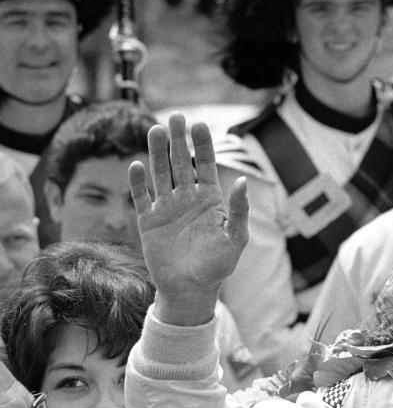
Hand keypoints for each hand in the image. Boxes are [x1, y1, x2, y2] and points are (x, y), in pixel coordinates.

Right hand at [129, 114, 248, 325]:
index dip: (203, 145)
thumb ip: (239, 210)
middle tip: (175, 117)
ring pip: (161, 174)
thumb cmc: (218, 266)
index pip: (206, 165)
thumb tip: (241, 180)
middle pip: (182, 163)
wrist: (191, 290)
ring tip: (155, 130)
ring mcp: (167, 208)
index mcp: (211, 200)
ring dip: (158, 153)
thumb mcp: (236, 238)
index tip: (200, 125)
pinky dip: (138, 182)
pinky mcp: (148, 222)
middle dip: (179, 140)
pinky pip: (142, 197)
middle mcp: (188, 199)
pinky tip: (136, 165)